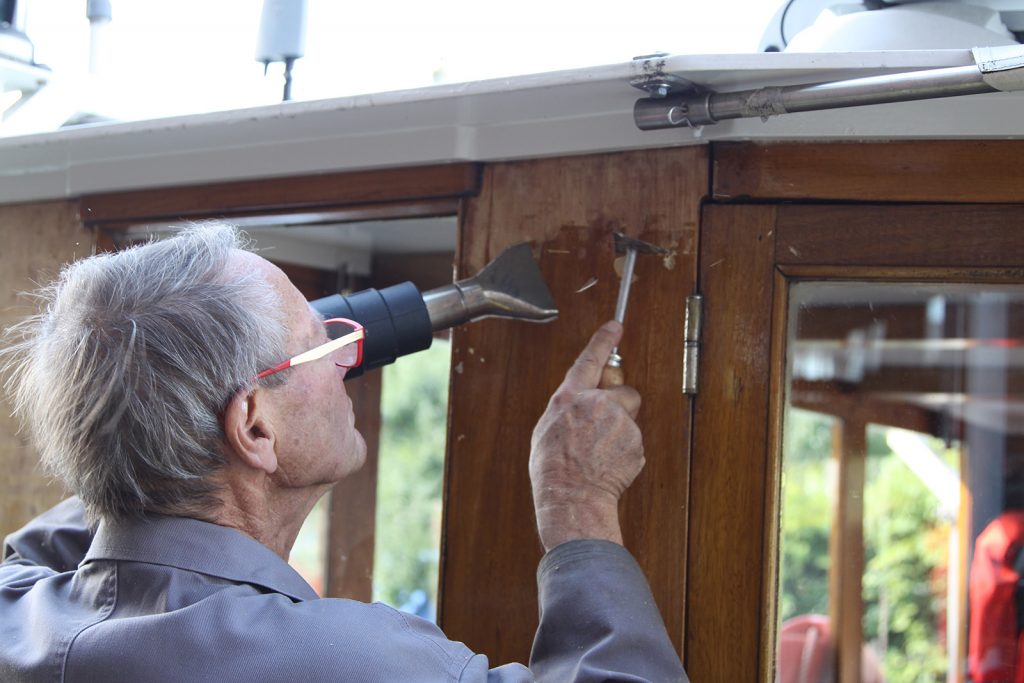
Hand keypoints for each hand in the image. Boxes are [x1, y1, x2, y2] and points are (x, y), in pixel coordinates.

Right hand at [529, 321, 644, 550]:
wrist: (572, 497)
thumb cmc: (553, 469)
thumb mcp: (547, 429)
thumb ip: (568, 409)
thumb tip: (582, 402)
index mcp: (569, 399)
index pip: (589, 360)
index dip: (603, 341)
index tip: (615, 326)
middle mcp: (595, 404)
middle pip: (622, 391)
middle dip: (620, 406)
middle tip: (606, 429)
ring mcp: (618, 423)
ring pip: (629, 419)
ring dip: (621, 432)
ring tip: (601, 454)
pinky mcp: (635, 442)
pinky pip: (634, 442)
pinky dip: (625, 453)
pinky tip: (608, 466)